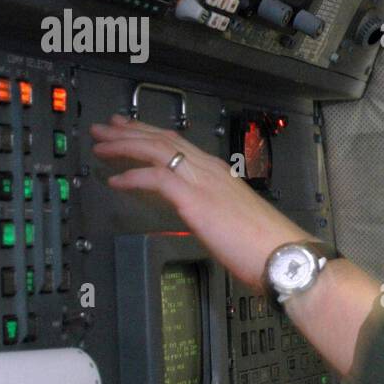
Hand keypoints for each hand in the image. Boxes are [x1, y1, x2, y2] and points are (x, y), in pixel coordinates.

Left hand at [89, 114, 311, 289]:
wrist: (283, 255)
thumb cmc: (265, 245)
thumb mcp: (233, 219)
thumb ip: (213, 211)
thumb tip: (198, 216)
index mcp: (219, 174)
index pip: (179, 144)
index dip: (151, 134)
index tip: (130, 129)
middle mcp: (210, 171)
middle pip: (163, 140)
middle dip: (129, 131)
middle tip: (104, 128)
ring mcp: (203, 182)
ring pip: (156, 151)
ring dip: (124, 146)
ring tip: (101, 146)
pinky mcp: (196, 199)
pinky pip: (156, 178)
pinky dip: (133, 176)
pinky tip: (116, 180)